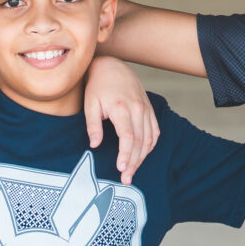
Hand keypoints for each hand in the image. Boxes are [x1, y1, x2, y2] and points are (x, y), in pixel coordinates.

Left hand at [82, 56, 159, 184]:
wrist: (112, 66)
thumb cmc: (98, 86)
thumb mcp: (90, 104)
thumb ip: (93, 125)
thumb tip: (95, 145)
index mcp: (121, 108)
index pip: (127, 136)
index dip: (126, 154)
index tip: (121, 168)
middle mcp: (137, 109)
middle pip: (139, 141)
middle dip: (134, 162)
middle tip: (126, 179)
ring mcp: (146, 109)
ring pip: (149, 138)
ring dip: (142, 157)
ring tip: (132, 171)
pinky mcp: (149, 109)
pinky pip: (154, 131)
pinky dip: (150, 145)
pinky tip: (143, 155)